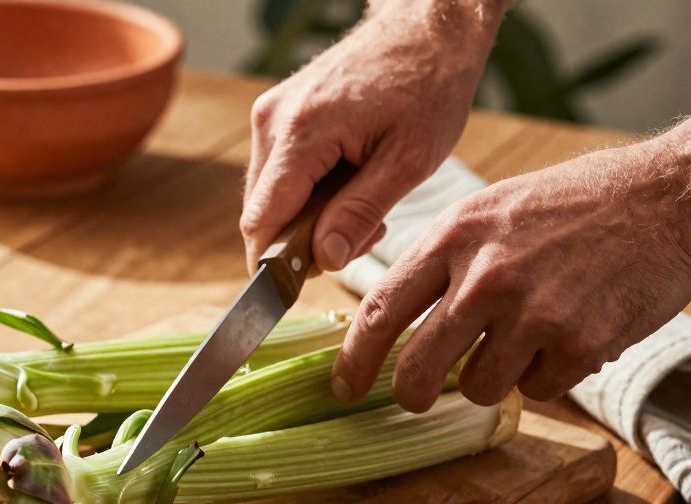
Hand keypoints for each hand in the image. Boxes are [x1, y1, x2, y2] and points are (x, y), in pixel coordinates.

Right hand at [242, 7, 495, 273]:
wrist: (429, 26)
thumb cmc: (428, 85)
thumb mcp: (408, 161)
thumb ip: (358, 213)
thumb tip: (322, 260)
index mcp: (301, 133)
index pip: (262, 222)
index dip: (275, 266)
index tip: (302, 289)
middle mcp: (272, 121)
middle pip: (262, 214)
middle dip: (303, 241)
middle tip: (362, 235)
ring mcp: (271, 115)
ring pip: (270, 197)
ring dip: (308, 218)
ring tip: (365, 204)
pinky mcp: (278, 114)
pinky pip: (279, 173)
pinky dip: (308, 192)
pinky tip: (350, 183)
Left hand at [331, 137, 690, 411]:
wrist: (669, 199)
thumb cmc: (575, 204)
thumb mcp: (490, 210)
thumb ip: (442, 260)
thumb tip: (393, 314)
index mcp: (453, 238)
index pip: (378, 311)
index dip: (353, 360)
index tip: (343, 386)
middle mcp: (483, 277)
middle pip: (417, 369)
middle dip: (410, 395)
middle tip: (416, 398)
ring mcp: (531, 312)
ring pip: (478, 387)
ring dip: (494, 377)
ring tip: (525, 338)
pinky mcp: (578, 343)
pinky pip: (537, 389)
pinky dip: (548, 374)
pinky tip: (568, 334)